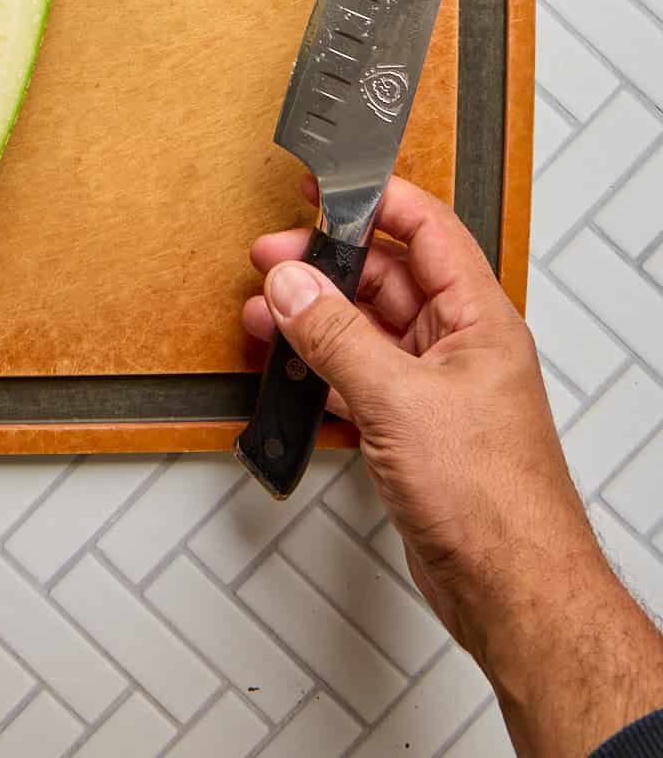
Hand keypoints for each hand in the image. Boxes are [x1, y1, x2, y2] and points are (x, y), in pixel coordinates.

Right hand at [243, 175, 662, 757]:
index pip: (427, 230)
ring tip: (267, 315)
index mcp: (478, 320)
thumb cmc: (494, 500)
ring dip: (316, 321)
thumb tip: (294, 284)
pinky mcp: (414, 432)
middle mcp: (459, 347)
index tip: (323, 188)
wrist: (510, 589)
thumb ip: (337, 338)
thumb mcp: (400, 400)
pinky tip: (291, 372)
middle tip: (273, 260)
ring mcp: (436, 390)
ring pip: (367, 331)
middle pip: (387, 279)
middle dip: (327, 265)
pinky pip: (360, 379)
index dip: (375, 201)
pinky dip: (322, 371)